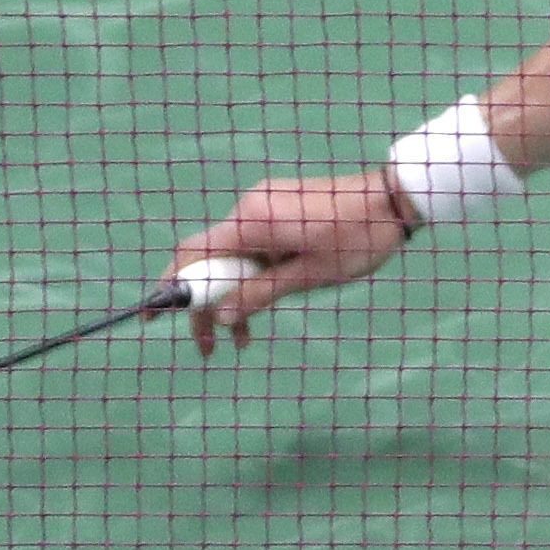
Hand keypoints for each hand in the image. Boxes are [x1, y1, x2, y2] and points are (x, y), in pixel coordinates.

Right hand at [168, 171, 412, 351]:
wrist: (394, 201)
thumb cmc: (357, 240)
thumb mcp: (308, 276)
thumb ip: (260, 294)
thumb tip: (218, 317)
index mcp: (251, 222)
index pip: (192, 254)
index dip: (170, 286)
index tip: (155, 318)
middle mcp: (249, 209)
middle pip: (209, 259)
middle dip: (204, 304)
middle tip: (208, 347)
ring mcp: (264, 206)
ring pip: (232, 257)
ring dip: (231, 296)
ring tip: (241, 341)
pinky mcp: (279, 210)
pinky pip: (252, 247)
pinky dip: (250, 277)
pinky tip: (259, 308)